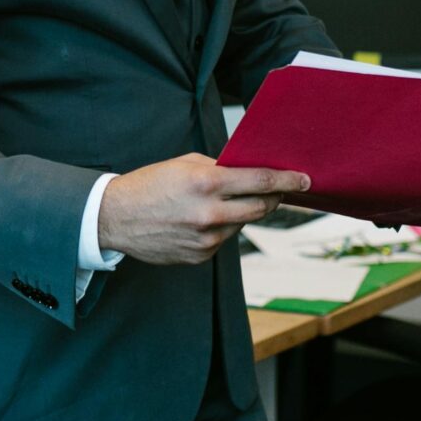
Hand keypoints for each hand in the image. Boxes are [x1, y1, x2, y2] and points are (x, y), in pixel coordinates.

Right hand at [98, 154, 310, 266]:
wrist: (115, 218)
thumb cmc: (149, 185)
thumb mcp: (185, 164)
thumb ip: (220, 168)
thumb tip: (249, 172)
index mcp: (206, 183)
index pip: (261, 182)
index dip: (288, 181)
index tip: (305, 180)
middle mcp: (209, 214)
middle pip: (261, 208)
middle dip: (275, 198)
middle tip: (281, 191)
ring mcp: (206, 239)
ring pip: (242, 224)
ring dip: (242, 213)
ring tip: (221, 202)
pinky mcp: (200, 256)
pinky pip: (224, 240)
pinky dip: (221, 228)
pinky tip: (200, 221)